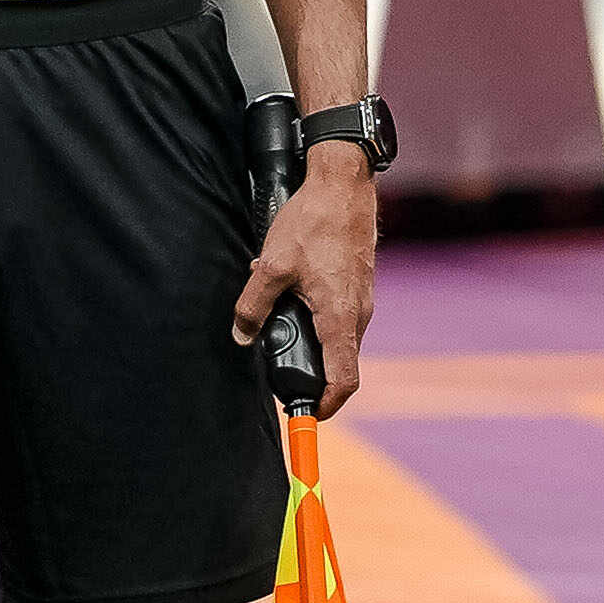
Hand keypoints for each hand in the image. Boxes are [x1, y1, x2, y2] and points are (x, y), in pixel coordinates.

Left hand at [232, 145, 379, 418]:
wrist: (344, 185)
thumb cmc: (313, 222)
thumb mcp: (271, 266)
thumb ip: (252, 306)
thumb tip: (241, 336)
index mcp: (339, 315)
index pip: (344, 378)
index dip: (327, 406)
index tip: (308, 417)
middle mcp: (357, 312)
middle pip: (341, 364)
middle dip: (314, 378)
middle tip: (281, 378)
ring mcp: (362, 298)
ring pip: (341, 340)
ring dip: (316, 348)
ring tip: (281, 332)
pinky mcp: (358, 285)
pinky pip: (342, 319)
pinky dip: (321, 325)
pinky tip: (295, 301)